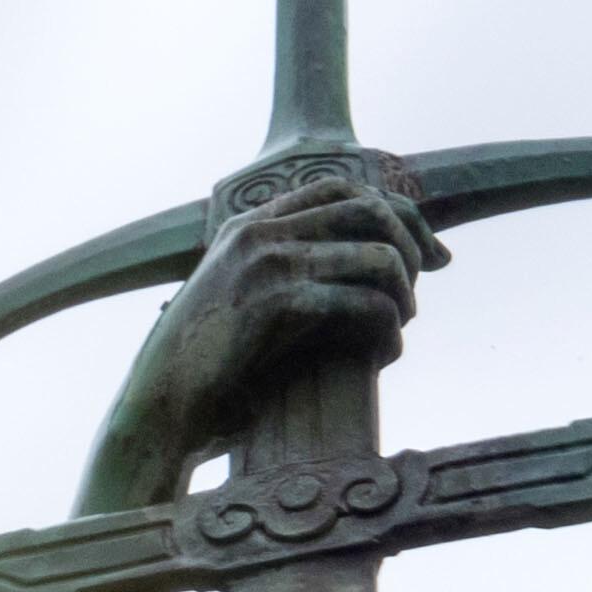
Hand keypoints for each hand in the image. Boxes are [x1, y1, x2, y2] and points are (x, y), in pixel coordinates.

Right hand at [116, 157, 437, 467]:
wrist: (161, 402)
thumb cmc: (208, 368)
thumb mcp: (246, 305)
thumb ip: (290, 280)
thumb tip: (362, 283)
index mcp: (252, 224)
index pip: (344, 188)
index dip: (398, 215)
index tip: (430, 254)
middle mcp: (262, 231)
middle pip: (370, 208)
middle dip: (410, 247)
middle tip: (416, 291)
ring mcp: (269, 263)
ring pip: (377, 256)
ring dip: (404, 295)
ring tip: (399, 326)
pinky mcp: (277, 304)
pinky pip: (364, 304)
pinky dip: (388, 331)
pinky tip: (384, 354)